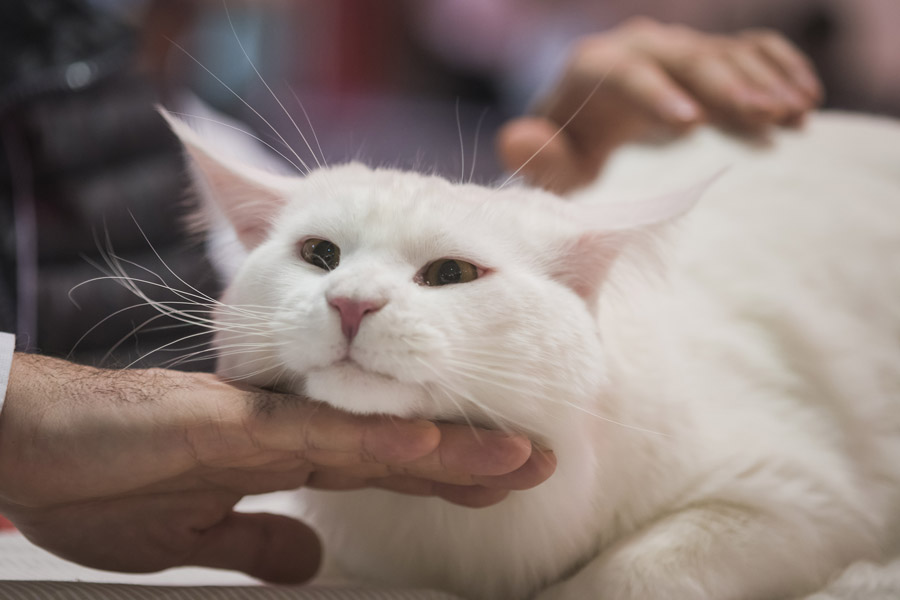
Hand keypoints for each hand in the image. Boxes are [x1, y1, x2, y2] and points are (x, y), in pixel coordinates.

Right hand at [0, 353, 554, 582]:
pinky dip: (375, 443)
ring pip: (376, 436)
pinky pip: (317, 438)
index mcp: (286, 458)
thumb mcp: (194, 536)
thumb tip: (312, 559)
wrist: (37, 446)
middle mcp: (291, 434)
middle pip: (401, 448)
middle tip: (542, 461)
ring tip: (518, 456)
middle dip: (473, 458)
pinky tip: (425, 448)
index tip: (505, 480)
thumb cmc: (108, 481)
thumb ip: (259, 542)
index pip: (387, 467)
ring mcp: (266, 427)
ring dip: (448, 449)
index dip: (450, 475)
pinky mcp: (232, 427)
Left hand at [497, 18, 822, 192]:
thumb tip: (512, 140)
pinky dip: (779, 68)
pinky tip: (806, 100)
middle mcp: (639, 46)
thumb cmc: (567, 151)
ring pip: (726, 52)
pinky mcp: (707, 56)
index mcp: (593, 68)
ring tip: (798, 113)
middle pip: (687, 58)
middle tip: (768, 116)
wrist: (589, 122)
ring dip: (765, 80)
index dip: (658, 96)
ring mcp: (676, 48)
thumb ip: (535, 156)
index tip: (692, 126)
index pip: (626, 74)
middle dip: (728, 86)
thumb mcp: (550, 163)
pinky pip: (751, 49)